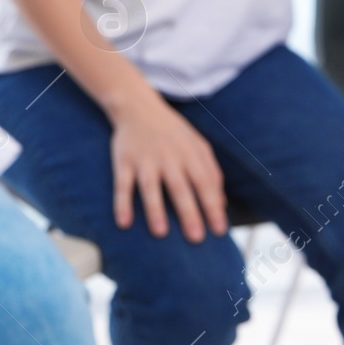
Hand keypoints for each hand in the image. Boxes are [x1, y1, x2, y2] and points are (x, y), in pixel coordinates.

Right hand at [109, 92, 227, 241]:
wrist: (138, 106)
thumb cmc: (173, 132)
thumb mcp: (197, 145)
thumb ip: (211, 171)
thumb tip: (221, 205)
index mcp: (189, 153)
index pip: (204, 182)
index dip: (212, 206)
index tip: (219, 231)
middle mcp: (168, 156)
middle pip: (180, 186)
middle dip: (189, 212)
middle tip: (196, 238)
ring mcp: (144, 158)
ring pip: (150, 186)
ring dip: (155, 209)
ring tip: (161, 233)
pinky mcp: (123, 160)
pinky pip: (122, 183)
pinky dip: (121, 203)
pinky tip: (124, 223)